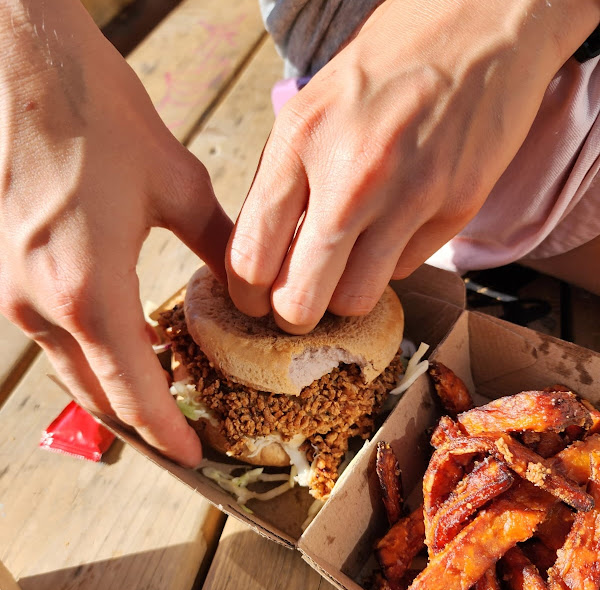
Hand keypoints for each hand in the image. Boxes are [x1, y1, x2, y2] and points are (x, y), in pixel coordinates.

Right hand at [0, 0, 231, 466]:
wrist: (22, 65)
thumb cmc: (96, 118)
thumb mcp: (178, 186)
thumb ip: (218, 243)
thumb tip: (251, 279)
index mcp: (87, 293)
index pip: (133, 392)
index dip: (167, 430)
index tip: (194, 455)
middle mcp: (39, 306)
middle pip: (96, 393)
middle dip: (141, 419)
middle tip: (182, 429)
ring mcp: (13, 291)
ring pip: (71, 367)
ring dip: (115, 386)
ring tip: (162, 390)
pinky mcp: (5, 269)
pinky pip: (53, 334)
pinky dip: (91, 350)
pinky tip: (124, 340)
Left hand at [227, 0, 599, 333]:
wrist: (483, 21)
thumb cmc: (387, 63)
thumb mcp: (312, 107)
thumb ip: (284, 181)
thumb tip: (266, 253)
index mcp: (299, 142)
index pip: (250, 256)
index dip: (245, 294)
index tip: (253, 299)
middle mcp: (351, 177)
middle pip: (300, 299)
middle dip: (290, 315)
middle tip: (294, 307)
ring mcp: (409, 196)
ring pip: (355, 300)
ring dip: (343, 296)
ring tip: (345, 269)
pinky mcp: (456, 208)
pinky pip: (402, 270)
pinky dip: (388, 263)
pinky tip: (392, 227)